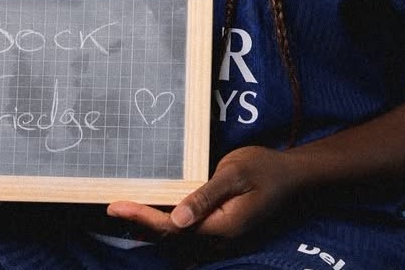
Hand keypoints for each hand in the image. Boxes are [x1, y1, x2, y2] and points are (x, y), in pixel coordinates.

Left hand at [106, 145, 296, 239]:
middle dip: (141, 221)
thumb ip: (205, 197)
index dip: (142, 216)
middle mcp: (218, 235)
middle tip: (113, 206)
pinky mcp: (221, 223)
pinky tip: (155, 210)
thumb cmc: (264, 168)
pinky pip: (189, 226)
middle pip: (171, 234)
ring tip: (126, 210)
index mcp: (221, 225)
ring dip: (152, 223)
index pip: (172, 227)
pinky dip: (168, 220)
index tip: (116, 206)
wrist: (291, 174)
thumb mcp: (234, 175)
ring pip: (178, 234)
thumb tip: (176, 219)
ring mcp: (220, 232)